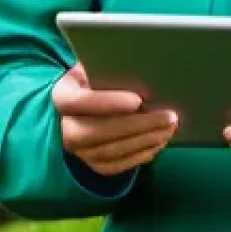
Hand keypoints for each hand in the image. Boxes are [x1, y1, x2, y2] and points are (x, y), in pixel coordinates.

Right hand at [52, 62, 178, 175]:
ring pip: (109, 151)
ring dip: (144, 141)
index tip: (138, 100)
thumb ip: (107, 68)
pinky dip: (138, 156)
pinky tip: (158, 143)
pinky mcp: (89, 163)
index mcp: (61, 96)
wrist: (76, 103)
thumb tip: (137, 66)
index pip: (81, 101)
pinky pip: (114, 166)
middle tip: (169, 116)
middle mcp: (63, 127)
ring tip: (169, 128)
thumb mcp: (92, 65)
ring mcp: (76, 150)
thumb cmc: (91, 77)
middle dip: (138, 126)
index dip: (108, 102)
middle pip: (98, 132)